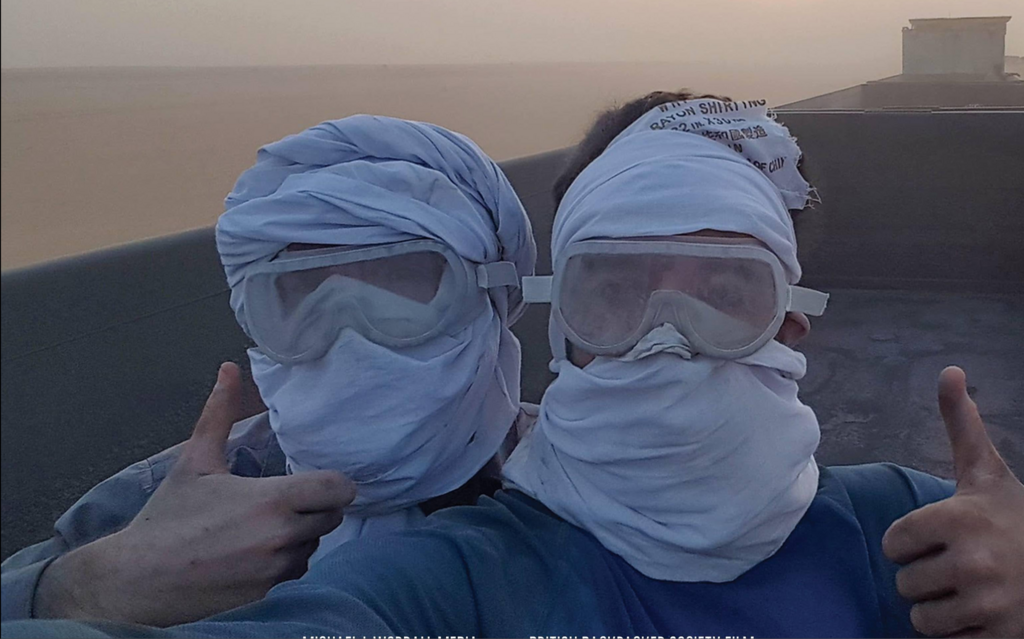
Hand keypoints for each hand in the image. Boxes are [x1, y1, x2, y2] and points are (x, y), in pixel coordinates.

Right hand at [35, 362, 355, 625]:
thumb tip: (230, 368)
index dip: (336, 484)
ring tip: (262, 529)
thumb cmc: (167, 518)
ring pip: (313, 547)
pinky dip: (284, 563)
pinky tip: (254, 555)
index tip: (319, 482)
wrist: (136, 580)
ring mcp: (277, 571)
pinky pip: (295, 573)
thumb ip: (219, 414)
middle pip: (331, 518)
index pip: (340, 489)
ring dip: (300, 537)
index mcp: (272, 500)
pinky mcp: (269, 596)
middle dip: (315, 509)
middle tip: (285, 503)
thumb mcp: (195, 461)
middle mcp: (283, 537)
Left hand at [883, 366, 1023, 636]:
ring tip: (969, 588)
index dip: (911, 541)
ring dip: (939, 608)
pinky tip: (984, 612)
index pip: (893, 544)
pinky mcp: (1000, 636)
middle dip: (927, 576)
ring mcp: (989, 604)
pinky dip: (962, 632)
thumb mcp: (987, 473)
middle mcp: (973, 562)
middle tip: (961, 564)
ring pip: (921, 617)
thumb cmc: (1016, 518)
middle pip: (905, 583)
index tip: (940, 535)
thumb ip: (962, 426)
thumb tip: (949, 371)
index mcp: (959, 519)